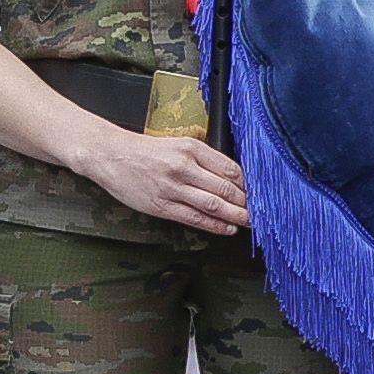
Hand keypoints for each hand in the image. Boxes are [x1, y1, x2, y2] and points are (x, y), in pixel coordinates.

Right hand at [75, 125, 249, 234]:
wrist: (111, 156)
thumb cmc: (144, 151)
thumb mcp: (177, 144)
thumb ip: (203, 158)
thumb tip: (231, 177)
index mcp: (191, 148)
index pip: (230, 168)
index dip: (248, 184)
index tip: (260, 193)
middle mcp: (184, 167)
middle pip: (226, 188)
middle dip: (247, 203)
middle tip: (262, 212)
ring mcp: (173, 188)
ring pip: (214, 205)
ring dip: (236, 216)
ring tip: (250, 223)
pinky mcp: (162, 205)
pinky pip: (194, 218)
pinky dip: (214, 225)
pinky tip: (227, 228)